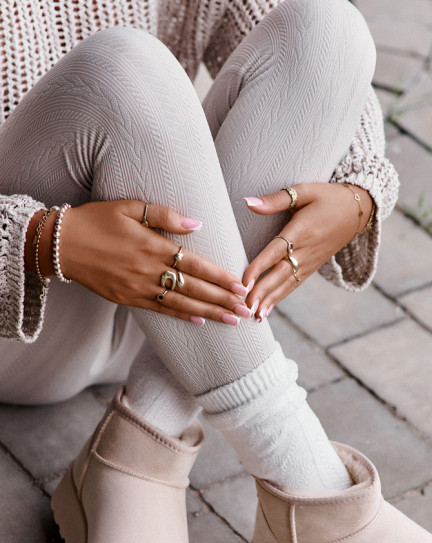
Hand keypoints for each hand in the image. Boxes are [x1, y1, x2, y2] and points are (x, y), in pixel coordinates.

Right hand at [32, 200, 250, 325]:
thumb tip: (197, 223)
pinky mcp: (127, 299)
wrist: (60, 245)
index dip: (220, 277)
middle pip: (194, 288)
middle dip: (223, 300)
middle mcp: (149, 270)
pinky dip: (182, 315)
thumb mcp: (129, 207)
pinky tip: (201, 321)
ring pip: (181, 303)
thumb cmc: (96, 220)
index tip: (241, 286)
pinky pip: (161, 309)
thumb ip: (165, 215)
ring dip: (209, 312)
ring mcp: (138, 288)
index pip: (196, 264)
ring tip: (232, 320)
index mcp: (153, 246)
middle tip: (246, 310)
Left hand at [242, 183, 372, 318]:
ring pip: (286, 285)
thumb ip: (275, 199)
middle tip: (245, 307)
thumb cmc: (327, 197)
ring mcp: (310, 262)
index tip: (244, 282)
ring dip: (269, 301)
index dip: (259, 267)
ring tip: (253, 316)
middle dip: (262, 292)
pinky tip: (266, 310)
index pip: (276, 251)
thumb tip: (247, 202)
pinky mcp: (312, 268)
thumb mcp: (304, 191)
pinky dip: (279, 298)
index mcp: (301, 231)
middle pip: (280, 274)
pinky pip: (293, 285)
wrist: (358, 211)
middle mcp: (305, 251)